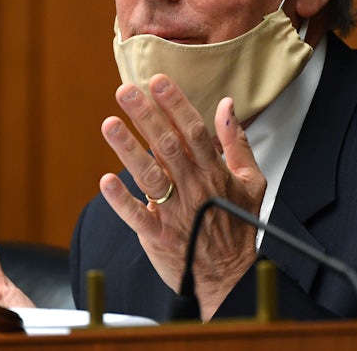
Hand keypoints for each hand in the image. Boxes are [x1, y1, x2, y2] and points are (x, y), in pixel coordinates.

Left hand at [99, 73, 266, 319]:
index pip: (194, 130)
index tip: (158, 81)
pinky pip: (137, 216)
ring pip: (150, 175)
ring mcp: (175, 212)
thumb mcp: (251, 180)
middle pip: (168, 145)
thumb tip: (227, 105)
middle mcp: (193, 187)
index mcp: (214, 171)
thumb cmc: (237, 224)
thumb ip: (237, 141)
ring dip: (128, 149)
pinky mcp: (158, 236)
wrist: (230, 276)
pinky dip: (121, 200)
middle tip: (125, 91)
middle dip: (145, 116)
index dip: (175, 104)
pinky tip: (106, 181)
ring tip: (109, 124)